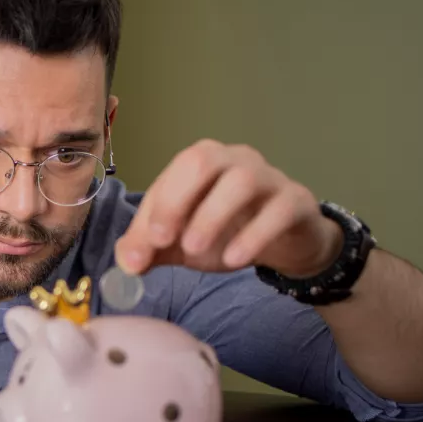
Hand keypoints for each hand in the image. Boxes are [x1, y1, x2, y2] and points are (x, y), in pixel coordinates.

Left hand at [114, 140, 344, 278]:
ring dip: (211, 216)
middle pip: (202, 160)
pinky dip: (254, 235)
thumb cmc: (228, 232)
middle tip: (162, 241)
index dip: (152, 212)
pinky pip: (278, 210)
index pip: (170, 176)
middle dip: (176, 200)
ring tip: (194, 250)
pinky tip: (234, 259)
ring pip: (241, 181)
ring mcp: (269, 177)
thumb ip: (151, 248)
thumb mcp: (182, 242)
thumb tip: (126, 262)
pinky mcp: (296, 201)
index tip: (140, 249)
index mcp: (201, 163)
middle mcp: (234, 159)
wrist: (285, 242)